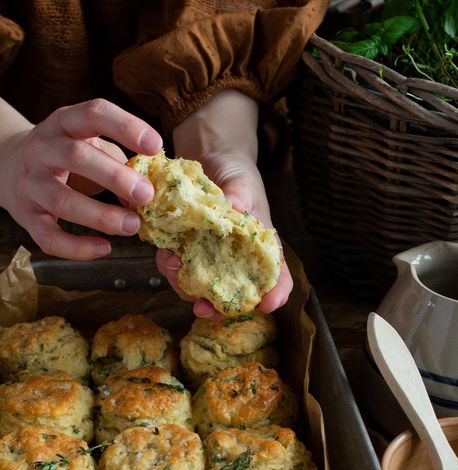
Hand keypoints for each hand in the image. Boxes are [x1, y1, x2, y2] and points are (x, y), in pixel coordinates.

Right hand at [0, 98, 161, 259]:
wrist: (9, 167)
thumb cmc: (68, 157)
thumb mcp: (91, 144)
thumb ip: (120, 161)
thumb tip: (153, 190)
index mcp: (64, 123)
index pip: (93, 113)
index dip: (125, 127)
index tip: (156, 146)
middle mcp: (42, 148)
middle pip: (76, 156)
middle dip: (115, 177)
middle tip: (147, 195)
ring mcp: (30, 183)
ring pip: (62, 200)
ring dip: (101, 216)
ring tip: (133, 226)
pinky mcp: (26, 215)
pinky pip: (49, 237)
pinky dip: (77, 247)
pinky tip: (104, 248)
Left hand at [157, 90, 292, 317]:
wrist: (207, 157)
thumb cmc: (235, 170)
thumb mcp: (242, 179)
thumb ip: (240, 196)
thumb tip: (234, 210)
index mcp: (260, 246)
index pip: (276, 276)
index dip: (276, 294)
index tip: (268, 304)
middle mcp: (236, 259)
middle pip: (234, 295)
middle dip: (218, 308)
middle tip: (203, 308)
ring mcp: (209, 258)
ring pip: (201, 288)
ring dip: (185, 288)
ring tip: (173, 267)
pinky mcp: (185, 250)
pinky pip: (178, 270)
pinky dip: (169, 267)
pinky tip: (164, 254)